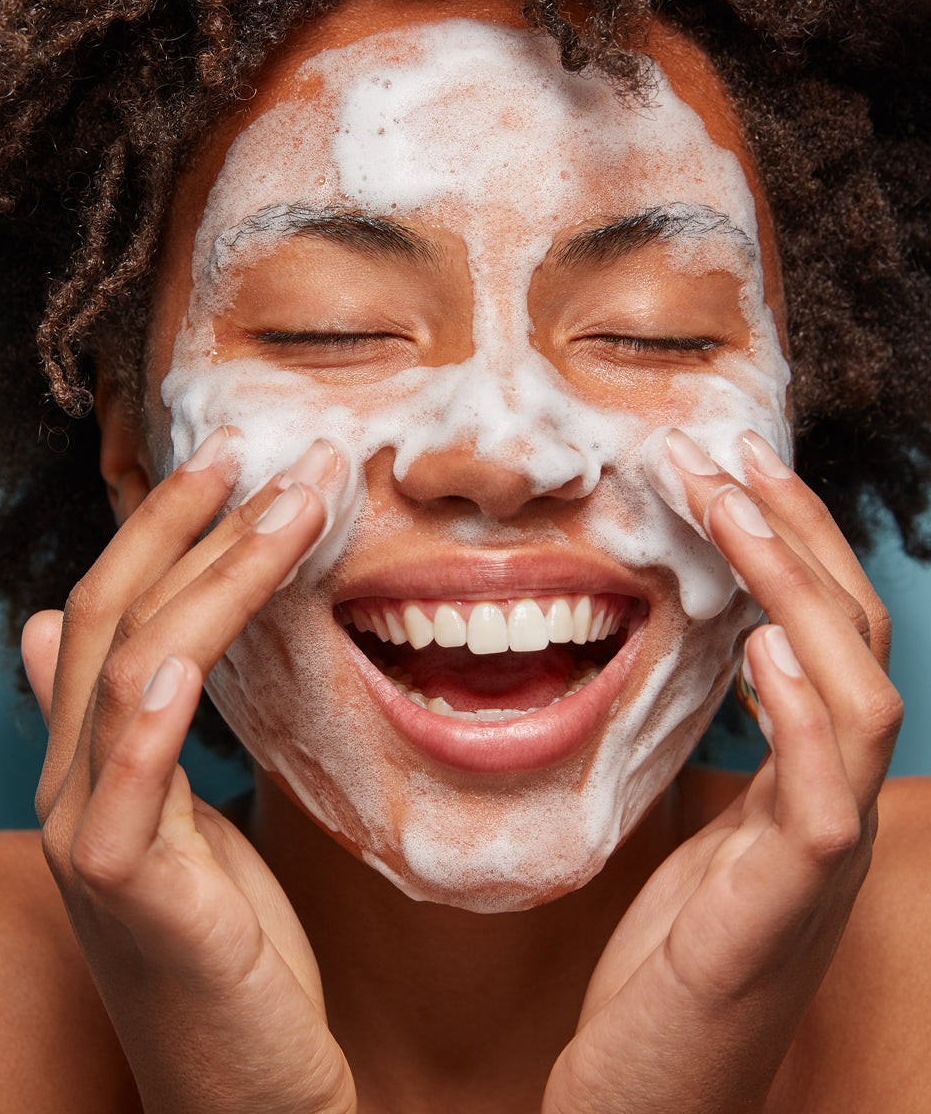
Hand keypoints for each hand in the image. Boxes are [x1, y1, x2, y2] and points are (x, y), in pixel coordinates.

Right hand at [23, 431, 356, 1113]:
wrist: (251, 1093)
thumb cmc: (234, 953)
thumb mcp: (185, 820)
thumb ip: (137, 730)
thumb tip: (54, 631)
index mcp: (93, 762)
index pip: (112, 610)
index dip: (165, 528)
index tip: (234, 462)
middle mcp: (72, 785)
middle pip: (110, 615)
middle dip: (187, 523)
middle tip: (260, 447)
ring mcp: (88, 837)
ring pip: (128, 669)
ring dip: (213, 575)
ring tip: (293, 503)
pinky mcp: (126, 894)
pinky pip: (129, 781)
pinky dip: (149, 707)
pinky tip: (186, 648)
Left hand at [542, 429, 900, 1113]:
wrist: (647, 1097)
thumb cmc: (664, 964)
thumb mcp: (685, 834)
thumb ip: (707, 754)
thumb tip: (690, 657)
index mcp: (799, 782)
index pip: (821, 637)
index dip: (787, 547)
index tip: (725, 469)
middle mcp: (827, 806)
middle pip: (851, 642)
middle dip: (796, 538)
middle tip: (728, 456)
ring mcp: (816, 857)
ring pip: (857, 697)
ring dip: (800, 592)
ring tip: (739, 512)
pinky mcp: (782, 909)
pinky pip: (824, 795)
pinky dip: (804, 709)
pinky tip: (765, 642)